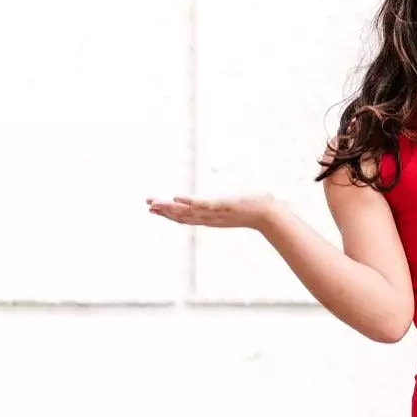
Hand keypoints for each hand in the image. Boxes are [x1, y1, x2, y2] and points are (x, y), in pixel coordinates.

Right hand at [145, 192, 276, 228]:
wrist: (269, 215)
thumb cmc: (256, 209)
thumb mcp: (235, 207)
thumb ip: (226, 205)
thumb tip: (227, 198)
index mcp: (211, 218)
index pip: (185, 218)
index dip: (168, 214)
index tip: (154, 208)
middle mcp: (210, 218)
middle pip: (182, 217)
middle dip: (163, 211)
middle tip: (147, 205)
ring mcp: (215, 214)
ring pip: (187, 213)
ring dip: (169, 208)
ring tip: (153, 203)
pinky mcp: (221, 207)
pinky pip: (202, 205)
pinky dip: (189, 203)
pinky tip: (176, 198)